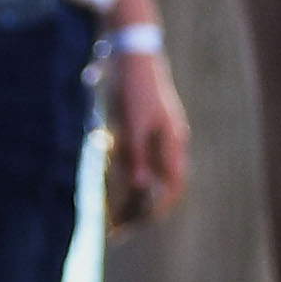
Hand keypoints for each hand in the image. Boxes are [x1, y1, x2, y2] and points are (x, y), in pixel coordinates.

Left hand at [108, 40, 190, 220]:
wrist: (131, 50)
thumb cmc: (132, 86)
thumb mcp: (131, 122)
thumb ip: (136, 155)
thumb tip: (140, 189)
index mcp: (172, 143)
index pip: (171, 188)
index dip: (154, 211)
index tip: (131, 228)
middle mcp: (169, 143)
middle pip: (160, 186)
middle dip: (140, 210)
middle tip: (116, 231)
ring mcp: (159, 136)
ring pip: (149, 176)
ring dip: (131, 197)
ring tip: (111, 216)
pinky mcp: (145, 128)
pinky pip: (139, 162)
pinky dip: (126, 178)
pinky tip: (108, 185)